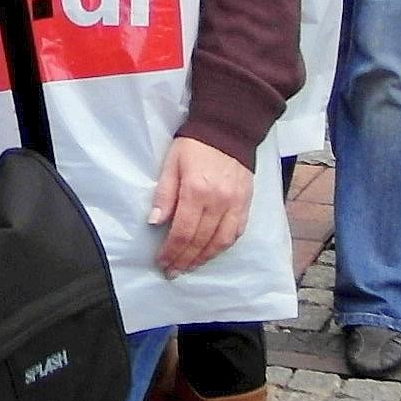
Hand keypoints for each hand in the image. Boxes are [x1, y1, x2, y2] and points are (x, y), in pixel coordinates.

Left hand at [147, 136, 252, 276]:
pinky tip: (211, 253)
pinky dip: (222, 247)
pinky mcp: (246, 204)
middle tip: (172, 271)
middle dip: (184, 259)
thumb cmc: (194, 145)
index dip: (171, 250)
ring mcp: (235, 204)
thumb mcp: (171, 163)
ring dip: (203, 258)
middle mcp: (218, 202)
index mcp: (196, 191)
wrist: (228, 129)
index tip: (161, 261)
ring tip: (189, 267)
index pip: (182, 231)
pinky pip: (236, 233)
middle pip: (200, 241)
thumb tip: (154, 221)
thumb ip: (164, 194)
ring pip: (220, 242)